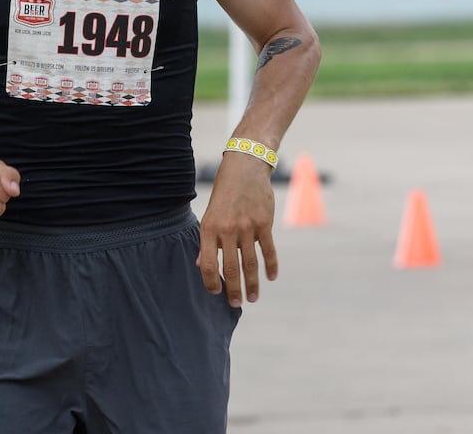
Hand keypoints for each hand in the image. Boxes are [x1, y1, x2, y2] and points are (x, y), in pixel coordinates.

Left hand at [197, 153, 277, 306]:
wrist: (244, 168)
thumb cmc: (224, 193)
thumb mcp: (210, 214)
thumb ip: (208, 241)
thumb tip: (201, 265)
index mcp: (209, 228)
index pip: (208, 263)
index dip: (211, 281)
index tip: (216, 293)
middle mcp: (227, 229)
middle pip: (231, 268)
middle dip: (234, 290)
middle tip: (236, 304)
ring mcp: (247, 227)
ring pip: (251, 263)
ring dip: (252, 283)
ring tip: (252, 298)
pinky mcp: (264, 223)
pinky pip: (268, 250)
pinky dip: (271, 266)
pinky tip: (271, 277)